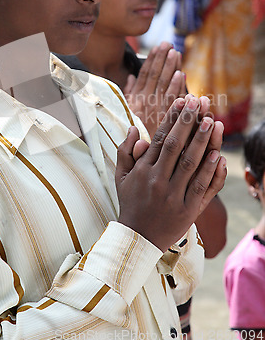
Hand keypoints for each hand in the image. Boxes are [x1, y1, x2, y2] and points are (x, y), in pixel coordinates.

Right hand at [115, 96, 226, 251]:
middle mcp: (158, 180)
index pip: (159, 138)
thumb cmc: (130, 203)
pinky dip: (210, 171)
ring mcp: (174, 196)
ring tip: (212, 121)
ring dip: (202, 141)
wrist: (138, 238)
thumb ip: (125, 151)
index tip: (181, 101)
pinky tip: (218, 155)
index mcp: (143, 170)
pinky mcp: (188, 211)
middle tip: (198, 102)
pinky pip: (202, 188)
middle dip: (188, 122)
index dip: (171, 118)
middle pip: (176, 146)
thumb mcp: (120, 177)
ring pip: (190, 164)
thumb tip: (134, 128)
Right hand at [124, 42, 186, 138]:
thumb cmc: (135, 137)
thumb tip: (131, 76)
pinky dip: (177, 87)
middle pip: (155, 78)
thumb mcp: (125, 112)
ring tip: (175, 53)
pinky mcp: (167, 123)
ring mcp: (156, 114)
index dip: (151, 61)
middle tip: (168, 44)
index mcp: (134, 102)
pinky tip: (181, 75)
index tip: (157, 48)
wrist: (141, 168)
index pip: (144, 76)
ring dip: (170, 69)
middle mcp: (144, 106)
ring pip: (164, 86)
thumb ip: (129, 94)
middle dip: (161, 60)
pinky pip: (173, 102)